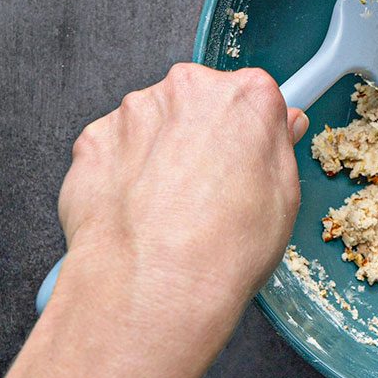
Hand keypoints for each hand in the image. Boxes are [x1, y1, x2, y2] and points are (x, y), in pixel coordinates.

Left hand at [56, 62, 308, 324]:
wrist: (152, 287)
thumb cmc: (225, 247)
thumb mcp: (285, 198)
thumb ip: (278, 146)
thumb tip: (280, 127)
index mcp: (244, 96)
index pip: (253, 95)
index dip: (251, 130)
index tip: (248, 154)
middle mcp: (186, 90)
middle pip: (199, 103)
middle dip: (203, 137)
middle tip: (211, 191)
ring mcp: (133, 114)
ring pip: (154, 124)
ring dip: (161, 154)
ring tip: (170, 210)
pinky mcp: (92, 141)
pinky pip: (115, 149)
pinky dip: (124, 174)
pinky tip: (139, 213)